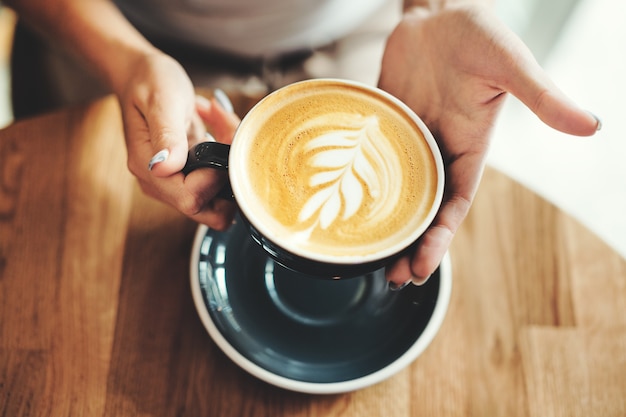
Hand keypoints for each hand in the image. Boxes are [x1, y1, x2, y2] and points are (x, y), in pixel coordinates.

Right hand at [117, 52, 239, 228]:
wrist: (141, 74)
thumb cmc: (149, 81)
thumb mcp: (160, 100)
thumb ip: (166, 134)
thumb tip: (166, 168)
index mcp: (149, 168)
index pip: (190, 198)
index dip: (214, 179)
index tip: (219, 144)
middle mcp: (160, 183)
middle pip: (209, 211)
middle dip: (230, 177)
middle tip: (229, 136)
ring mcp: (175, 182)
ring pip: (219, 198)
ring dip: (231, 166)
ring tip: (224, 126)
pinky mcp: (189, 175)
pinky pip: (219, 182)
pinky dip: (228, 158)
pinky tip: (220, 129)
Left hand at [379, 5, 598, 286]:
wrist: (441, 9)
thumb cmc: (481, 34)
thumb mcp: (513, 67)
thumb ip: (544, 98)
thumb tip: (592, 126)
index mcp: (469, 149)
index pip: (455, 204)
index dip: (440, 238)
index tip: (424, 267)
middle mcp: (438, 150)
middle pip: (422, 209)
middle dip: (409, 244)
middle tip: (391, 278)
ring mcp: (408, 140)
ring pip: (393, 192)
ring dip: (381, 223)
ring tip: (364, 257)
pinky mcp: (384, 125)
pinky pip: (365, 159)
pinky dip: (355, 183)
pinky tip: (337, 203)